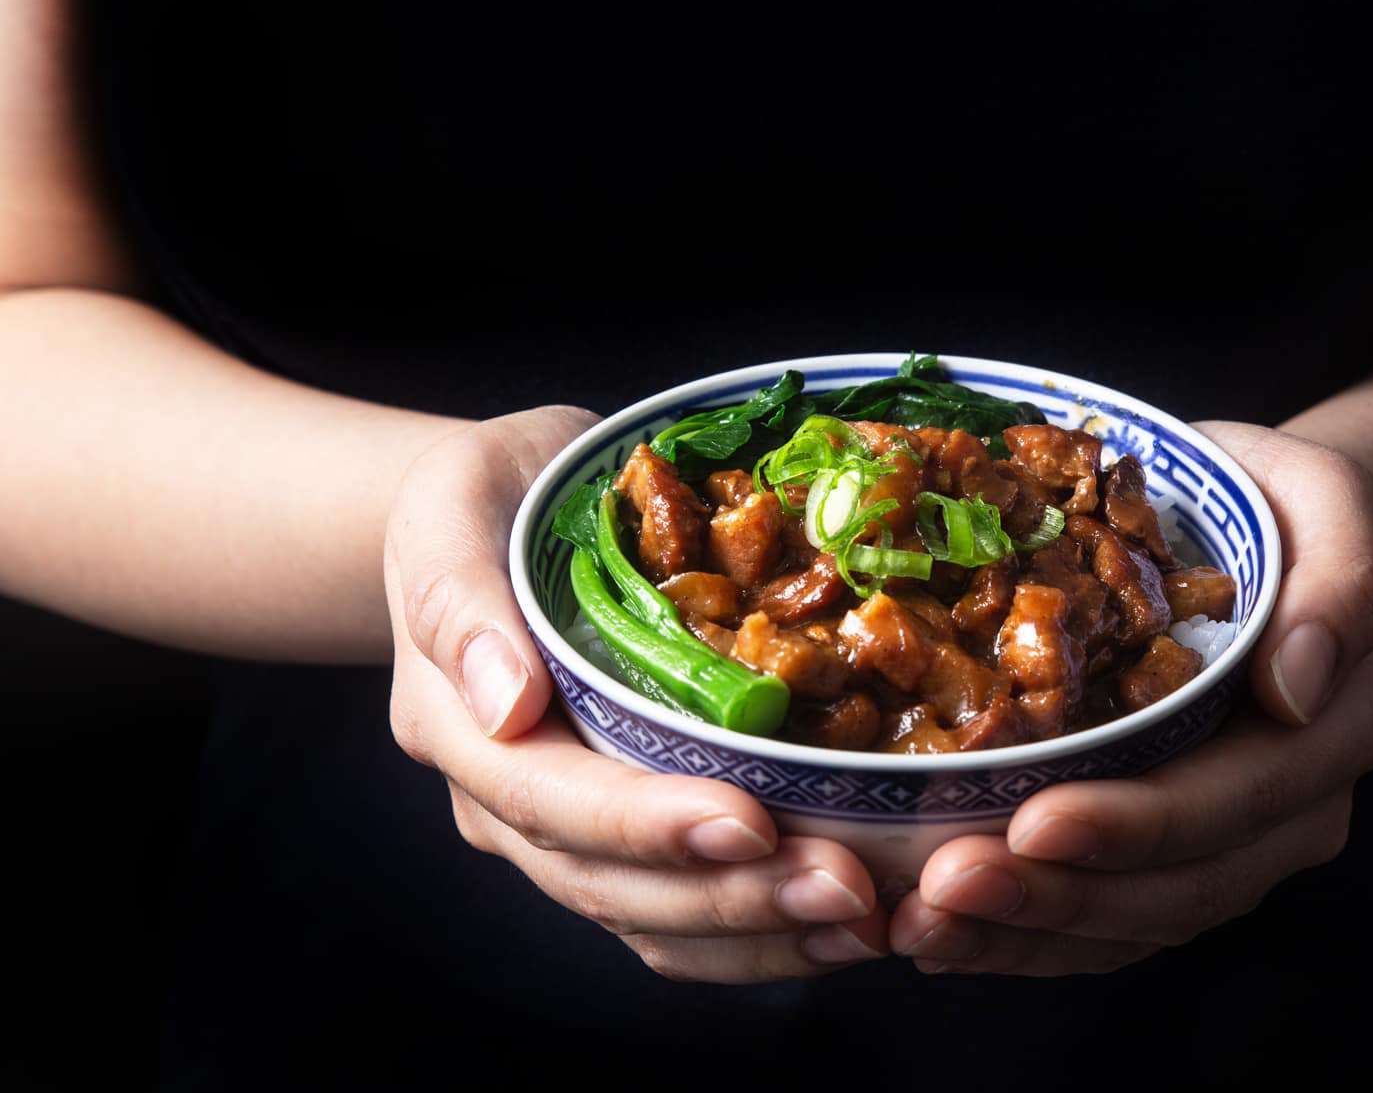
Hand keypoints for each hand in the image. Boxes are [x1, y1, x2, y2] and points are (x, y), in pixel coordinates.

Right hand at [382, 406, 888, 981]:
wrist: (505, 507)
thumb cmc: (492, 490)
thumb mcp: (455, 501)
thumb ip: (460, 596)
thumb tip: (504, 703)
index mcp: (459, 723)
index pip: (551, 798)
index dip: (649, 824)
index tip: (749, 823)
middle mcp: (506, 799)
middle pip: (613, 883)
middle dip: (733, 896)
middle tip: (847, 889)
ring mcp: (562, 829)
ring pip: (653, 921)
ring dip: (762, 933)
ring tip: (864, 921)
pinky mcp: (623, 836)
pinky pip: (683, 916)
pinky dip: (761, 934)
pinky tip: (841, 927)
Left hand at [889, 422, 1372, 974]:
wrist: (1267, 532)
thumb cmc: (1280, 505)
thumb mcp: (1327, 500)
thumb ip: (1342, 584)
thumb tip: (1296, 687)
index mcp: (1334, 728)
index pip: (1231, 800)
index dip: (1133, 825)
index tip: (1032, 825)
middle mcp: (1295, 806)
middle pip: (1177, 886)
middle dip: (1056, 898)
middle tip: (943, 889)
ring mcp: (1238, 843)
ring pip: (1136, 922)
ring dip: (1026, 935)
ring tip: (923, 925)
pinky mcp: (1180, 857)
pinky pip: (1110, 923)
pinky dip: (1027, 938)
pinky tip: (945, 934)